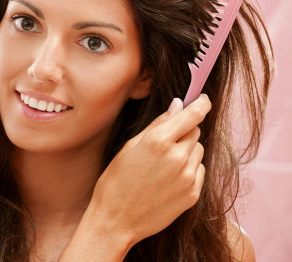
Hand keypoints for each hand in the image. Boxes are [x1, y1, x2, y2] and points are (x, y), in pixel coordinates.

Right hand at [87, 94, 210, 245]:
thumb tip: (177, 105)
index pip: (192, 115)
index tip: (203, 99)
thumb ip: (158, 123)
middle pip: (195, 131)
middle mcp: (178, 157)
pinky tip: (170, 178)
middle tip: (166, 141)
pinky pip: (199, 170)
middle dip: (184, 130)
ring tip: (165, 163)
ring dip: (187, 150)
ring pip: (198, 150)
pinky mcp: (193, 194)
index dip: (201, 104)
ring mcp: (187, 177)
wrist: (116, 220)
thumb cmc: (117, 180)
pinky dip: (189, 168)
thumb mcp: (130, 146)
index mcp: (159, 141)